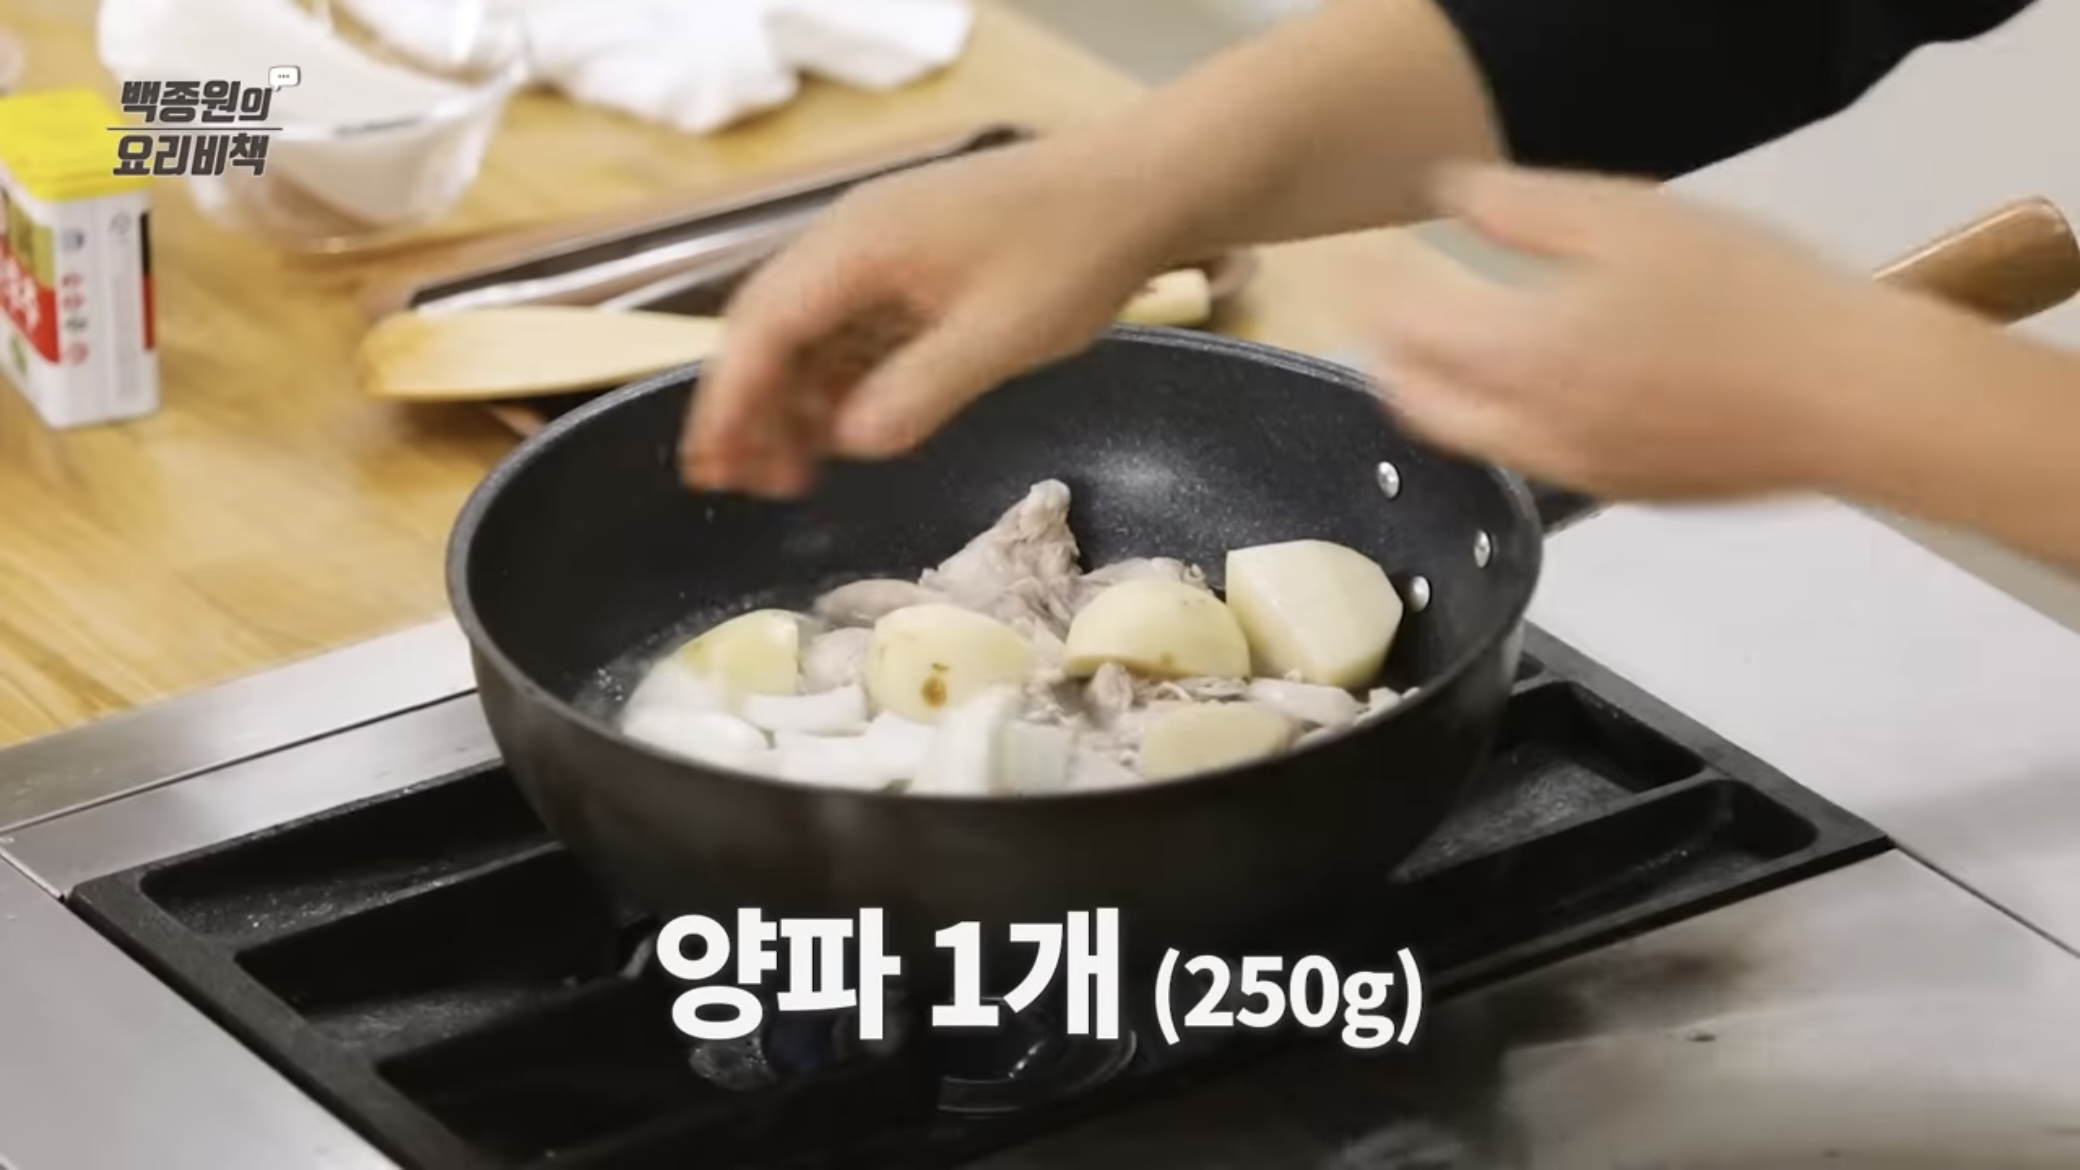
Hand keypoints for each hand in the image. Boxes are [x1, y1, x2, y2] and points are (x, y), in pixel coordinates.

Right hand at [680, 141, 1177, 495]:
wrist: (1138, 186)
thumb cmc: (1073, 253)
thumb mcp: (999, 339)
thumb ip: (918, 394)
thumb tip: (850, 443)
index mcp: (857, 248)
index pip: (761, 330)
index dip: (730, 404)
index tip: (712, 467)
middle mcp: (851, 240)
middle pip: (768, 328)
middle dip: (748, 407)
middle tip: (741, 484)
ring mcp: (880, 248)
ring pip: (806, 331)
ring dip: (791, 399)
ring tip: (791, 474)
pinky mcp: (911, 263)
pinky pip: (850, 326)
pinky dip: (836, 380)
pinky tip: (843, 430)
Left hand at [1353, 164, 1951, 500]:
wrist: (1853, 400)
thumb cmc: (1749, 294)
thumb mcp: (1630, 218)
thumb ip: (1522, 208)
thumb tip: (1448, 192)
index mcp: (1522, 356)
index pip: (1403, 332)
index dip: (1366, 296)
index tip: (1350, 269)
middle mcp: (1530, 429)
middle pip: (1414, 407)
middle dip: (1382, 360)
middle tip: (1374, 320)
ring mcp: (1574, 471)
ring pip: (1469, 440)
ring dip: (1434, 397)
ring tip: (1437, 349)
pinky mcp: (1622, 492)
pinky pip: (1528, 459)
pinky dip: (1498, 422)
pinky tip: (1528, 383)